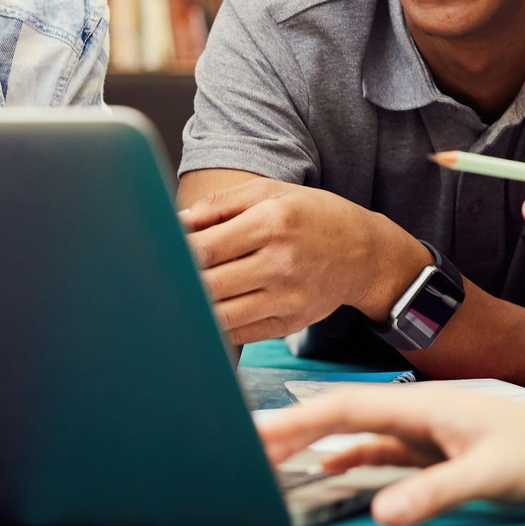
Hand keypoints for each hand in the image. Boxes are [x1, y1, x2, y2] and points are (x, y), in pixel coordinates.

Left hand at [182, 181, 431, 346]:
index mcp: (274, 223)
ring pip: (221, 314)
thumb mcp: (273, 192)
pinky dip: (216, 325)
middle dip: (180, 283)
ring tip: (177, 298)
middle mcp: (281, 263)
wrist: (365, 253)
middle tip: (159, 279)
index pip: (207, 247)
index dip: (177, 254)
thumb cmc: (314, 216)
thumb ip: (222, 204)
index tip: (159, 252)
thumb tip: (178, 222)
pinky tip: (204, 313)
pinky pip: (240, 332)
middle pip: (209, 284)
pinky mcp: (289, 322)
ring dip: (194, 308)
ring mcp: (287, 298)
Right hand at [257, 386, 524, 525]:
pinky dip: (351, 458)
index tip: (253, 433)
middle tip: (240, 444)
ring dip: (317, 444)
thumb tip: (381, 514)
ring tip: (271, 455)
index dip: (297, 422)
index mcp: (424, 404)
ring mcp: (427, 428)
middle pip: (342, 416)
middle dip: (292, 428)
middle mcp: (418, 410)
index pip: (346, 408)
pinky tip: (330, 469)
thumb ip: (436, 492)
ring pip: (358, 433)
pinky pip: (382, 451)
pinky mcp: (438, 447)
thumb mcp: (491, 476)